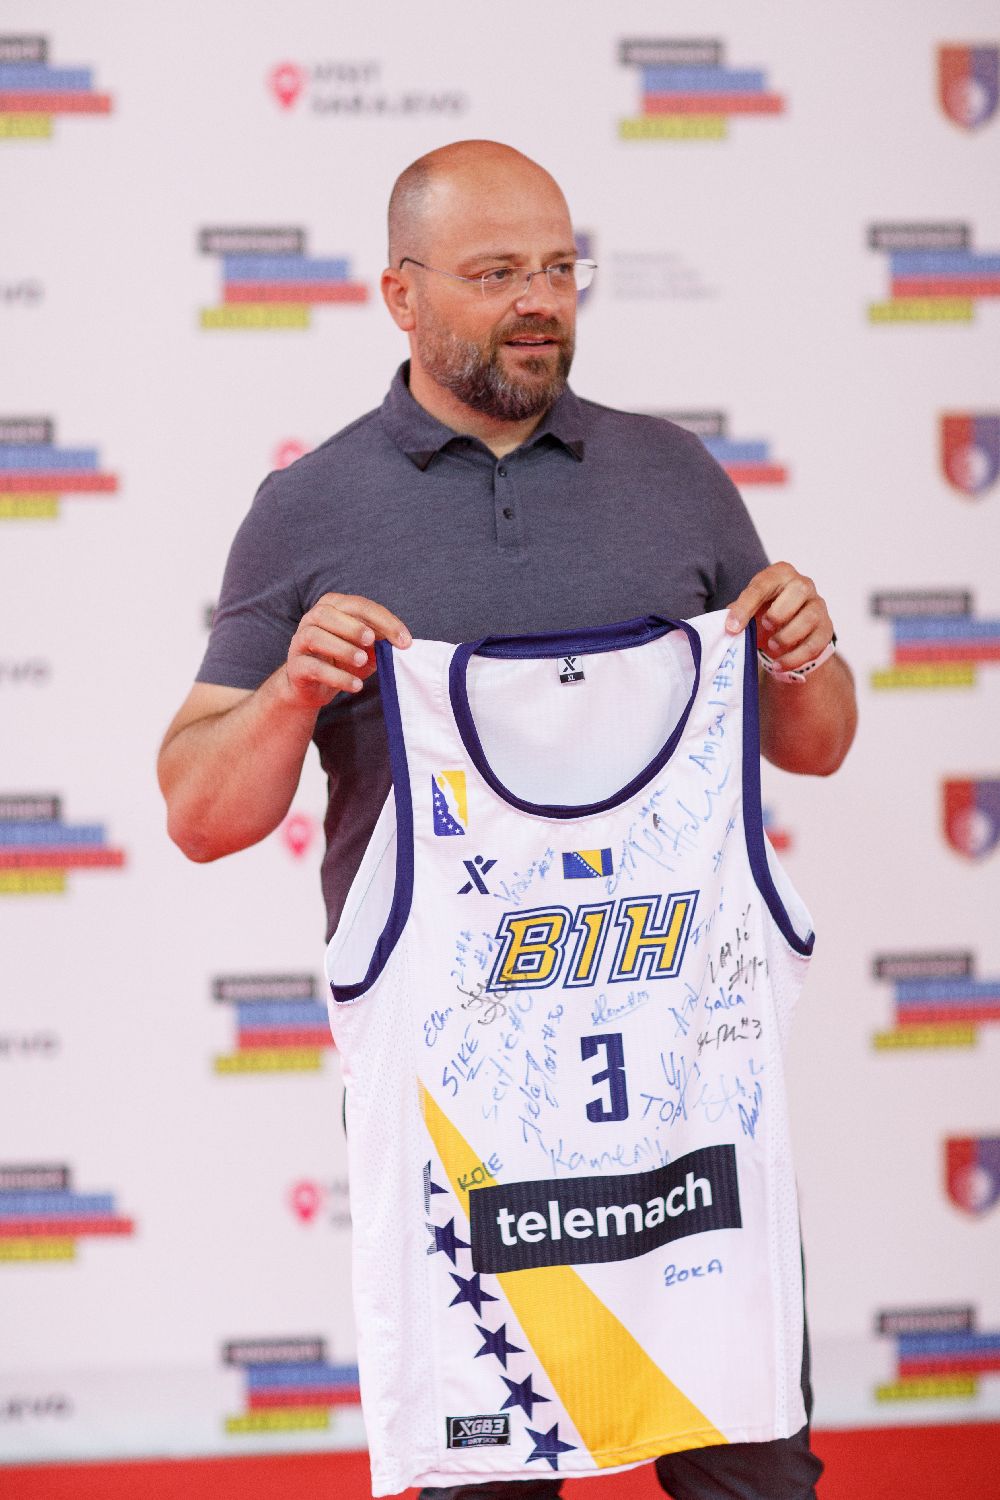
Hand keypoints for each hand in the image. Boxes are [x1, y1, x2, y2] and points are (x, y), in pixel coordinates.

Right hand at [284, 593, 410, 709]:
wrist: (313, 687)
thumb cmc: (342, 661)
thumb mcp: (365, 650)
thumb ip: (379, 643)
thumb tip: (399, 643)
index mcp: (332, 606)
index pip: (359, 605)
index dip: (384, 621)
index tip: (405, 641)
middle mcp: (312, 619)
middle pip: (329, 613)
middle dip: (354, 627)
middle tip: (372, 641)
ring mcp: (300, 641)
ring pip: (316, 636)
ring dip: (342, 648)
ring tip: (362, 661)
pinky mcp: (295, 666)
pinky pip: (314, 667)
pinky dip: (337, 677)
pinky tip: (355, 685)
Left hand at [725, 562, 833, 672]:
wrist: (789, 631)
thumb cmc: (766, 613)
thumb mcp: (751, 608)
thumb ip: (738, 613)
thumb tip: (726, 625)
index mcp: (780, 574)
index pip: (762, 585)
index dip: (745, 607)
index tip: (731, 627)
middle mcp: (803, 585)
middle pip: (799, 590)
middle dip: (779, 611)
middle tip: (765, 626)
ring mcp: (818, 606)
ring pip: (810, 618)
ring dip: (788, 636)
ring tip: (771, 647)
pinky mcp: (825, 629)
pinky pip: (815, 644)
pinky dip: (795, 658)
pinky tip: (779, 665)